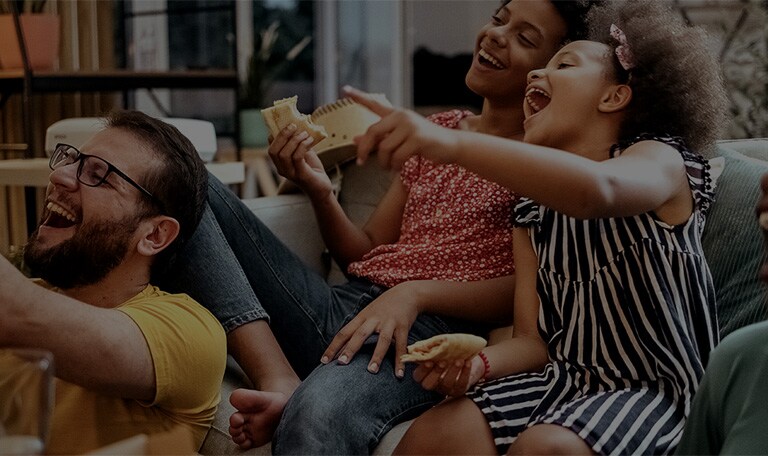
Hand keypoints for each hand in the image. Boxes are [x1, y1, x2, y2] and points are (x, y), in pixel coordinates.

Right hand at [268, 124, 332, 197]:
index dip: (276, 134)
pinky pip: (297, 157)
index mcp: (279, 163)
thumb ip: (297, 142)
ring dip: (294, 140)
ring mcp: (290, 173)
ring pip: (284, 153)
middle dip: (283, 135)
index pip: (271, 147)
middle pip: (273, 150)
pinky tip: (310, 140)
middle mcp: (281, 169)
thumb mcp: (304, 152)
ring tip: (305, 134)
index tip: (287, 123)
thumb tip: (296, 124)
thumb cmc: (312, 169)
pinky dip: (303, 145)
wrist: (322, 188)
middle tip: (294, 126)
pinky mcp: (300, 175)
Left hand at [320, 283, 419, 377]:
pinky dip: (400, 360)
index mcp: (361, 317)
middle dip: (350, 349)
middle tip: (341, 363)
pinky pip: (401, 345)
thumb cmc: (383, 307)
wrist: (406, 293)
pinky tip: (399, 374)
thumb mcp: (368, 314)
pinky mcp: (403, 326)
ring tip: (372, 371)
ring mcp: (389, 322)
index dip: (333, 347)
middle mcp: (374, 319)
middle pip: (360, 334)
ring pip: (382, 340)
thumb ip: (357, 330)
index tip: (323, 361)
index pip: (344, 332)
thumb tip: (342, 350)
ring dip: (377, 356)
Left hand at [342, 86, 460, 170]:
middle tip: (361, 162)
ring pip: (384, 148)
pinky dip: (395, 166)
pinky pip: (397, 156)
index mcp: (397, 114)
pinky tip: (398, 168)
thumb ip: (378, 138)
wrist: (451, 146)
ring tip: (390, 167)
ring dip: (383, 162)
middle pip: (373, 132)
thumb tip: (353, 139)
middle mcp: (402, 116)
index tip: (344, 89)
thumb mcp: (399, 139)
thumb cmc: (424, 144)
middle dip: (364, 150)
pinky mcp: (418, 138)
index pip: (375, 104)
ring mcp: (411, 126)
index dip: (359, 96)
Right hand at [412, 355, 484, 396]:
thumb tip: (427, 344)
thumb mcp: (440, 351)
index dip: (422, 370)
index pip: (418, 376)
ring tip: (459, 360)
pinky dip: (465, 373)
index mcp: (425, 374)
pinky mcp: (459, 390)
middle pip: (428, 384)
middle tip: (443, 362)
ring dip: (452, 371)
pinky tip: (467, 363)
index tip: (429, 361)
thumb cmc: (449, 354)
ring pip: (446, 384)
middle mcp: (434, 384)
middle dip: (435, 373)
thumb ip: (432, 350)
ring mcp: (446, 389)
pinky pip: (461, 384)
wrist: (467, 359)